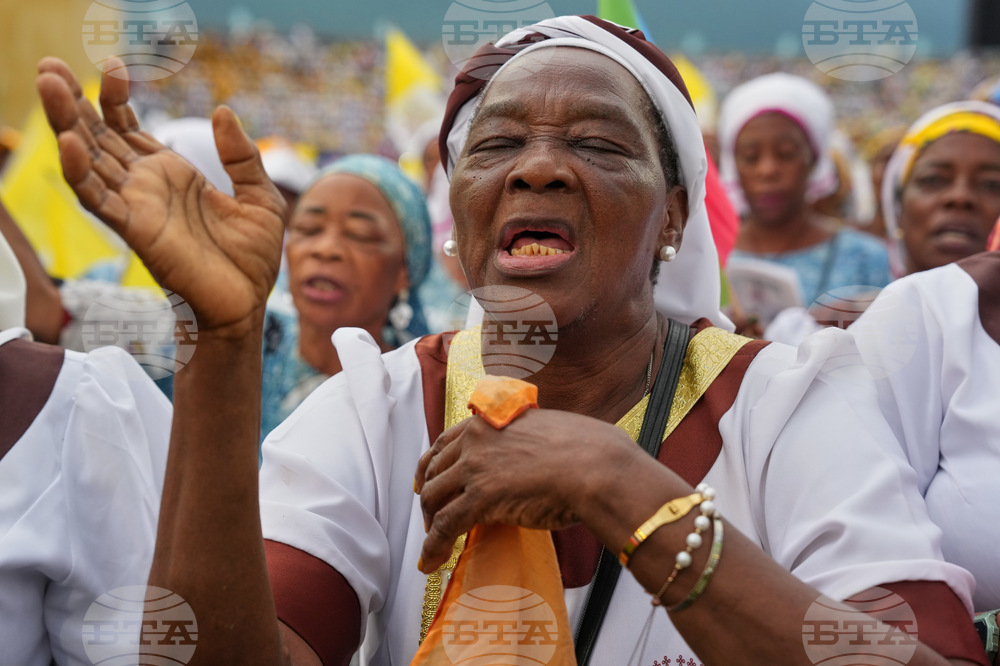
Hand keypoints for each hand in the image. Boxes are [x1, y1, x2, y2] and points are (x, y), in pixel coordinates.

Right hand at [35, 58, 285, 335]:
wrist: (248, 305)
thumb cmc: (252, 259)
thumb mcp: (260, 197)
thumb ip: (241, 156)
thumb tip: (223, 111)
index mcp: (171, 174)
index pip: (129, 128)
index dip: (116, 97)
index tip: (113, 64)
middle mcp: (146, 187)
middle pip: (99, 136)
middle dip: (74, 101)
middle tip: (48, 65)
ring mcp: (138, 207)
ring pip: (90, 159)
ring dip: (67, 123)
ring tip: (47, 84)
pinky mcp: (136, 231)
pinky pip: (100, 200)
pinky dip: (82, 173)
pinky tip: (71, 143)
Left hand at [413, 408, 635, 571]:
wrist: (600, 468)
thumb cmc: (590, 451)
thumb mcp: (547, 429)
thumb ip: (524, 440)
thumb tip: (527, 458)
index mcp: (491, 419)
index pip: (446, 442)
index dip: (432, 466)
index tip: (427, 481)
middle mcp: (477, 438)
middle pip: (435, 470)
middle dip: (430, 497)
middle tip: (433, 519)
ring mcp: (476, 467)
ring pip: (433, 497)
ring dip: (430, 524)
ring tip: (436, 545)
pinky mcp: (480, 497)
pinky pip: (445, 525)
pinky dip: (433, 546)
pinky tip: (433, 562)